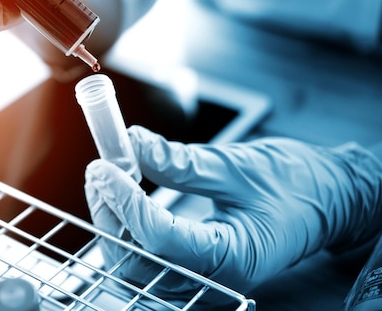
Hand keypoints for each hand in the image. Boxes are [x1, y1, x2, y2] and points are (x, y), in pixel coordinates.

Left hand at [84, 125, 381, 297]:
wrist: (325, 202)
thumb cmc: (296, 185)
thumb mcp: (238, 166)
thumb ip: (182, 162)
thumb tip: (134, 144)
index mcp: (233, 257)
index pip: (160, 238)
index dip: (125, 202)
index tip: (104, 167)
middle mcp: (213, 279)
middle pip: (139, 261)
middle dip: (111, 215)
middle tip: (99, 172)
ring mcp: (202, 279)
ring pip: (137, 267)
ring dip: (113, 224)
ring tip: (105, 182)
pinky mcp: (194, 269)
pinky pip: (148, 261)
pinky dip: (127, 230)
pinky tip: (121, 200)